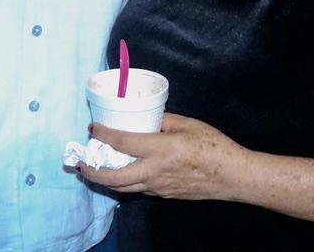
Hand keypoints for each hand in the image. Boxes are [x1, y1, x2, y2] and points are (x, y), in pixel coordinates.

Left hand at [77, 114, 245, 199]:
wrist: (232, 175)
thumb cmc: (214, 145)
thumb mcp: (188, 124)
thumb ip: (164, 121)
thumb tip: (147, 119)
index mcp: (161, 149)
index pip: (123, 143)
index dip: (104, 135)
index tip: (93, 128)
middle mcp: (155, 171)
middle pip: (114, 178)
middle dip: (92, 172)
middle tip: (80, 164)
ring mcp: (158, 187)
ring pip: (124, 188)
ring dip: (105, 181)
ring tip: (94, 171)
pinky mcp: (164, 195)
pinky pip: (139, 189)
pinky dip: (125, 182)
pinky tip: (123, 173)